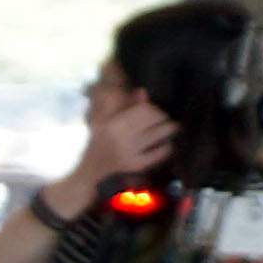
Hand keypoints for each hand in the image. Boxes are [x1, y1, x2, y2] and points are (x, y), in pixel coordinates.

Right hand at [55, 99, 177, 208]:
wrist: (90, 171)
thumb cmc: (99, 143)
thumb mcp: (105, 121)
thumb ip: (123, 105)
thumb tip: (143, 91)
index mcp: (112, 123)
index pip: (144, 109)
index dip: (154, 108)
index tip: (156, 113)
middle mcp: (120, 136)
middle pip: (154, 119)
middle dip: (164, 118)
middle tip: (166, 121)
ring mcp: (128, 151)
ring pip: (159, 134)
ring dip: (169, 130)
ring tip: (171, 129)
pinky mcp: (135, 165)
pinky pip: (158, 153)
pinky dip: (166, 148)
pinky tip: (166, 146)